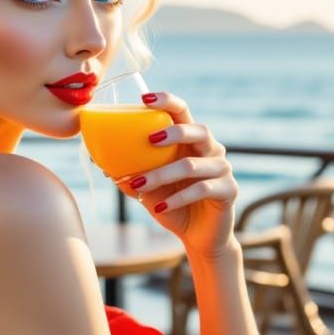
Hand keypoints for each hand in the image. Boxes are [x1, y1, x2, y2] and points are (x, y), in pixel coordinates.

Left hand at [116, 91, 236, 257]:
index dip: (167, 102)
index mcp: (190, 141)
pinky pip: (201, 189)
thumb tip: (103, 166)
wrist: (197, 236)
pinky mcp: (229, 190)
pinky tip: (158, 206)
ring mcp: (222, 168)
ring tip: (138, 184)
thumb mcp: (149, 190)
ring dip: (162, 175)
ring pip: (192, 165)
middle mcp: (210, 149)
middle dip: (173, 132)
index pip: (182, 112)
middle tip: (150, 138)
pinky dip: (177, 198)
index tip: (144, 98)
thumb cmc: (172, 205)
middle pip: (198, 130)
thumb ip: (132, 175)